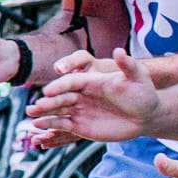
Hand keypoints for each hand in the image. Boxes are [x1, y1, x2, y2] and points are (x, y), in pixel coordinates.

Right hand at [27, 48, 158, 143]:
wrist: (147, 115)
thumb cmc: (143, 93)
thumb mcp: (138, 77)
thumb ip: (127, 65)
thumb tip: (119, 51)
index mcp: (90, 81)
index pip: (71, 82)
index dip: (60, 86)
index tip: (49, 91)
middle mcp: (81, 95)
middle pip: (60, 97)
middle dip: (48, 102)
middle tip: (37, 107)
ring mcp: (79, 110)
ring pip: (57, 111)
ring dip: (43, 113)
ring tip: (31, 116)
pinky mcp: (79, 126)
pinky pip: (61, 125)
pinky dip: (50, 125)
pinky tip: (38, 127)